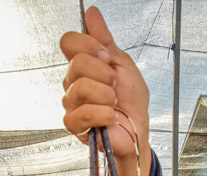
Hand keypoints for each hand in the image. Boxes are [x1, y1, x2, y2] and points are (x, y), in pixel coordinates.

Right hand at [60, 6, 151, 175]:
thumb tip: (92, 13)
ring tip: (114, 104)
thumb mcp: (123, 64)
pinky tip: (109, 117)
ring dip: (107, 96)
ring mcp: (72, 103)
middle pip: (78, 64)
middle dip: (105, 75)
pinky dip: (102, 115)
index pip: (69, 42)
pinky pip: (82, 113)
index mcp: (83, 65)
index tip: (107, 57)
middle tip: (115, 86)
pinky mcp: (74, 124)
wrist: (138, 131)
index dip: (89, 45)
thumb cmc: (131, 102)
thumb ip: (105, 39)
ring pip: (81, 88)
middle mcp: (73, 82)